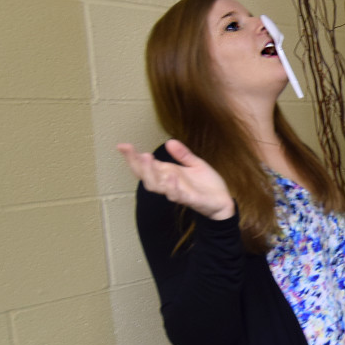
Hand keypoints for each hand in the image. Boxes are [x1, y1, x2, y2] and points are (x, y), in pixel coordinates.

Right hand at [117, 139, 234, 219]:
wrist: (223, 201)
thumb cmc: (206, 185)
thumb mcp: (195, 164)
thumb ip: (183, 154)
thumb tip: (170, 142)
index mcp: (167, 174)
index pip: (145, 166)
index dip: (132, 157)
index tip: (122, 146)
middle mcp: (168, 183)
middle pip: (146, 176)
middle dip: (138, 165)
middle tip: (134, 151)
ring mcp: (178, 192)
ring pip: (157, 186)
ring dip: (151, 173)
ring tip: (147, 158)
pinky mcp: (190, 199)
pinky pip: (177, 195)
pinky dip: (172, 186)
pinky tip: (170, 176)